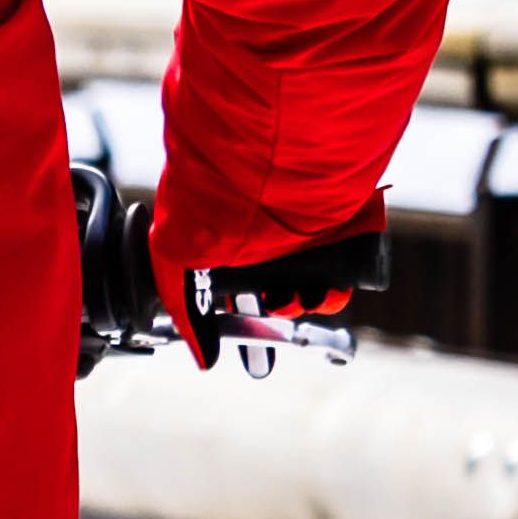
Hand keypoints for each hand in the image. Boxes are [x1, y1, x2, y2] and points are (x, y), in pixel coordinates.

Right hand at [174, 208, 386, 363]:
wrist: (264, 158)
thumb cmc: (208, 196)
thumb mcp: (174, 257)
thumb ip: (183, 311)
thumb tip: (204, 360)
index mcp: (221, 242)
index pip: (231, 291)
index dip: (238, 319)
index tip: (246, 345)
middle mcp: (262, 237)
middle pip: (272, 294)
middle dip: (274, 311)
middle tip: (274, 311)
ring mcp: (302, 233)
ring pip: (306, 287)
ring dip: (302, 303)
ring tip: (298, 298)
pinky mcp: (339, 231)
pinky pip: (343, 274)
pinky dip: (334, 291)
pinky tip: (324, 290)